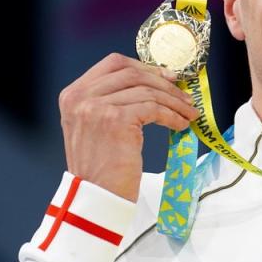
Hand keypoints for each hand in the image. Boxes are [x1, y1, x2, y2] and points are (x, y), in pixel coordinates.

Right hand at [58, 53, 198, 201]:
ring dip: (174, 102)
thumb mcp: (95, 126)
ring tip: (188, 114)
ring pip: (147, 91)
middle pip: (133, 74)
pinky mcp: (116, 120)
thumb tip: (154, 83)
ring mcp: (97, 107)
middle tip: (184, 97)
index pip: (113, 64)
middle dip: (164, 84)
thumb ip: (111, 102)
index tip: (167, 77)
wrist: (96, 196)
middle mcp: (81, 97)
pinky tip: (180, 126)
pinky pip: (153, 109)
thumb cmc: (101, 167)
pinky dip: (172, 116)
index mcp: (73, 94)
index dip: (144, 67)